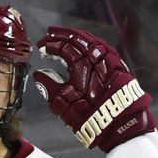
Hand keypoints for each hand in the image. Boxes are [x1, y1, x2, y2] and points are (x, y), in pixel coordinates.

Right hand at [33, 26, 155, 151]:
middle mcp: (96, 57)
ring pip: (91, 40)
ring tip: (65, 36)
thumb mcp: (61, 103)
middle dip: (61, 34)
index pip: (62, 46)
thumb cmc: (89, 115)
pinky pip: (102, 46)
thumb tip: (40, 75)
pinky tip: (85, 45)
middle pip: (77, 38)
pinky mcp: (117, 64)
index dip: (50, 44)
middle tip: (50, 33)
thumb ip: (48, 86)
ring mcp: (108, 59)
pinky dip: (90, 43)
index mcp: (80, 65)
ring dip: (76, 36)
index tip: (41, 46)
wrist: (118, 124)